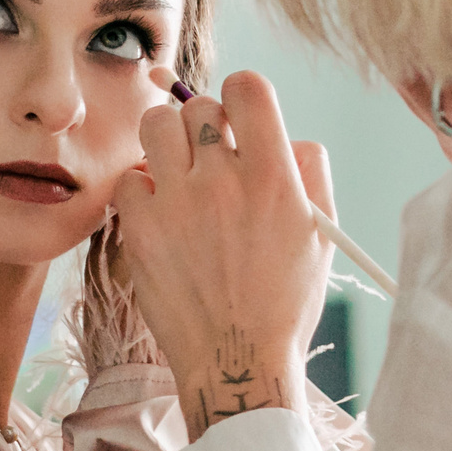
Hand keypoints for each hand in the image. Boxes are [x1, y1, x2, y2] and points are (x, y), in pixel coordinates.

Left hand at [110, 70, 335, 439]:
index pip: (248, 87)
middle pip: (198, 106)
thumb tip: (284, 135)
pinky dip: (143, 189)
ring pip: (156, 126)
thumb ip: (309, 172)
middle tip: (210, 157)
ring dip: (168, 142)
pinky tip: (162, 213)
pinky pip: (129, 178)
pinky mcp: (140, 231)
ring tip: (179, 173)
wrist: (237, 363)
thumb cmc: (285, 301)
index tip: (241, 119)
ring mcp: (177, 204)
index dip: (243, 96)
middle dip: (206, 124)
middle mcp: (223, 182)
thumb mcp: (322, 233)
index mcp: (275, 177)